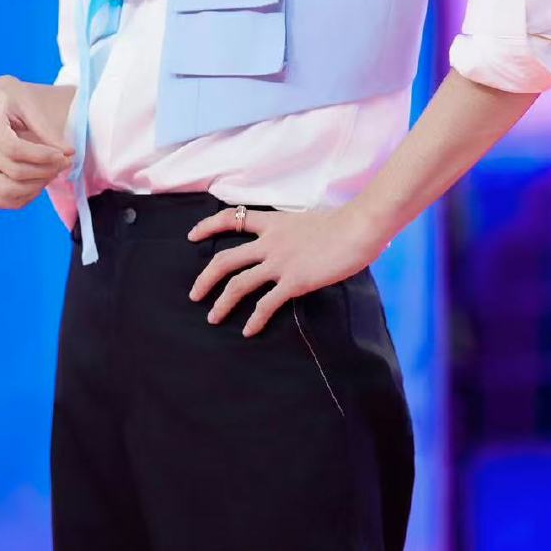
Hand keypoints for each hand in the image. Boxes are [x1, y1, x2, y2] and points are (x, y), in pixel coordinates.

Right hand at [0, 76, 74, 210]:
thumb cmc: (14, 99)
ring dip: (37, 186)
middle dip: (46, 170)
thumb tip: (68, 153)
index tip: (64, 154)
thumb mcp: (31, 104)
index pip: (13, 149)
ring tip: (53, 171)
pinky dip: (24, 197)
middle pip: (13, 171)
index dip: (42, 156)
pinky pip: (0, 200)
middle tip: (66, 162)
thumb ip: (48, 129)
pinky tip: (39, 181)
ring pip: (5, 191)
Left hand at [187, 204, 377, 336]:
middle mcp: (270, 242)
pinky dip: (255, 319)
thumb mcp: (310, 221)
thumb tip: (300, 242)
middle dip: (205, 279)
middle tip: (195, 295)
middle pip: (224, 260)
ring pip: (238, 284)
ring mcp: (280, 262)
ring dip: (222, 303)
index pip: (231, 219)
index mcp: (274, 222)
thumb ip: (296, 232)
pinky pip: (266, 304)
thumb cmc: (345, 222)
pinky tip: (249, 331)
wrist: (358, 227)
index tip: (191, 235)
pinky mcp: (294, 281)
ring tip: (213, 317)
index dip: (208, 226)